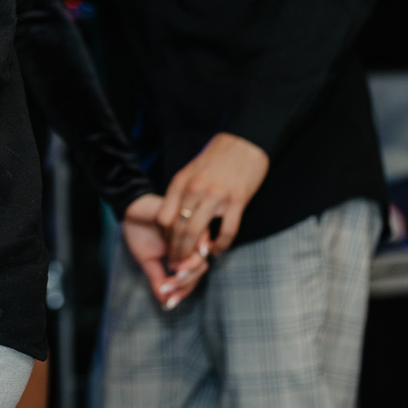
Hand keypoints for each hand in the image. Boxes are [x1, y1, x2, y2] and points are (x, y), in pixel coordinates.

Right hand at [122, 194, 211, 309]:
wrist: (129, 212)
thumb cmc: (140, 235)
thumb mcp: (148, 263)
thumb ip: (159, 280)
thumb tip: (165, 303)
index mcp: (186, 255)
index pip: (194, 277)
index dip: (183, 291)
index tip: (168, 303)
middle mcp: (192, 244)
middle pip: (201, 268)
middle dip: (185, 282)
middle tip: (167, 287)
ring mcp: (190, 231)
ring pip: (199, 255)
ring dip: (188, 268)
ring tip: (173, 274)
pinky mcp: (184, 218)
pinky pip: (193, 236)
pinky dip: (186, 250)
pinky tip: (177, 260)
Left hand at [159, 132, 269, 262]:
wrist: (243, 143)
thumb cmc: (216, 158)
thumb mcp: (190, 171)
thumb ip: (182, 192)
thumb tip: (174, 215)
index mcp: (181, 183)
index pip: (164, 217)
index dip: (164, 237)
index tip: (166, 247)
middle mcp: (195, 190)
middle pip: (178, 229)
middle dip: (176, 251)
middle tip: (177, 264)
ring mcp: (216, 197)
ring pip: (197, 233)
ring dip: (193, 253)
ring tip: (194, 263)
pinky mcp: (237, 201)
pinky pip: (226, 231)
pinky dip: (221, 245)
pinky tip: (217, 251)